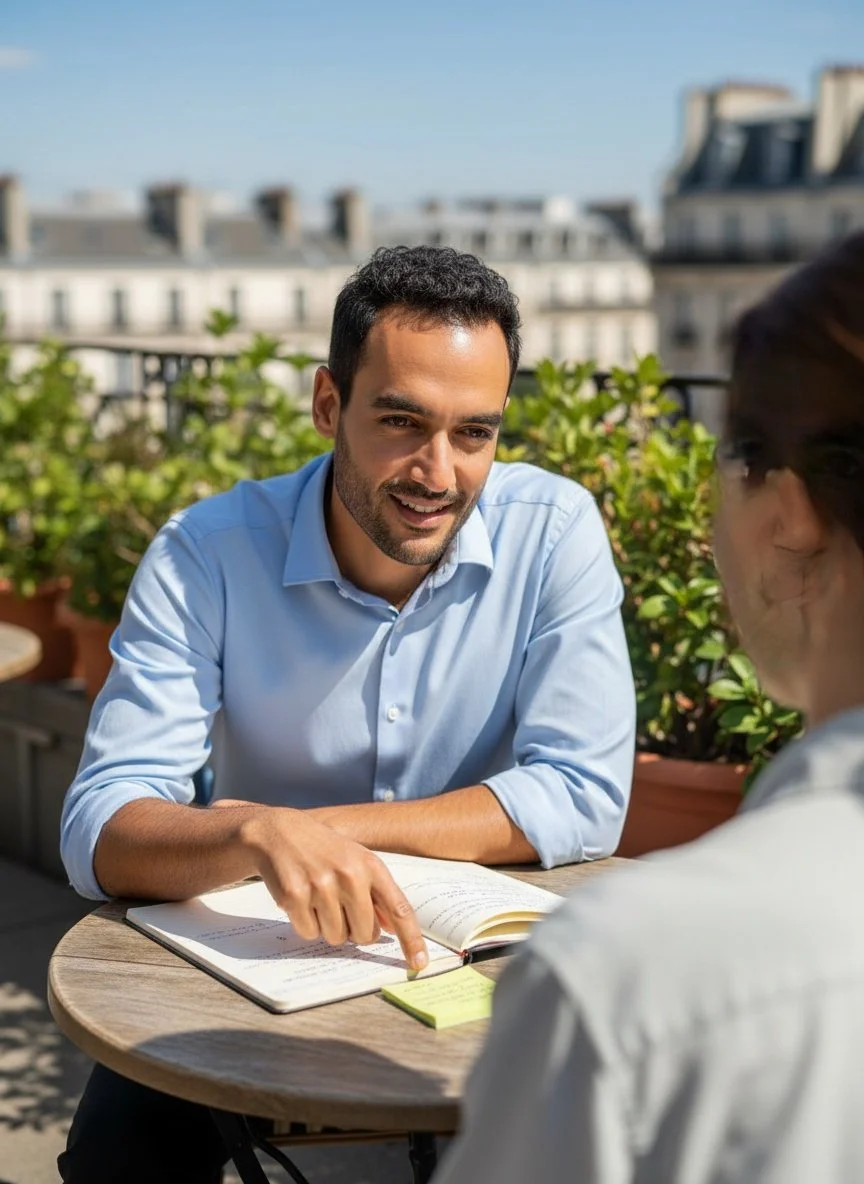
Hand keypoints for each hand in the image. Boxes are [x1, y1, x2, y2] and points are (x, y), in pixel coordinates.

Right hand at [229, 803, 428, 970]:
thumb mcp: (356, 861)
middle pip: (363, 935)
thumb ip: (376, 894)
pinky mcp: (295, 895)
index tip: (419, 963)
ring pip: (335, 937)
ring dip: (328, 927)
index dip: (411, 940)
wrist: (280, 832)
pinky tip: (301, 899)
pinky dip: (306, 924)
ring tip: (318, 899)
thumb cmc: (325, 851)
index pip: (399, 909)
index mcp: (371, 866)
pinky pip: (309, 933)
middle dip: (353, 931)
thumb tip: (393, 929)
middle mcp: (350, 875)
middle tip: (341, 909)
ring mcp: (321, 885)